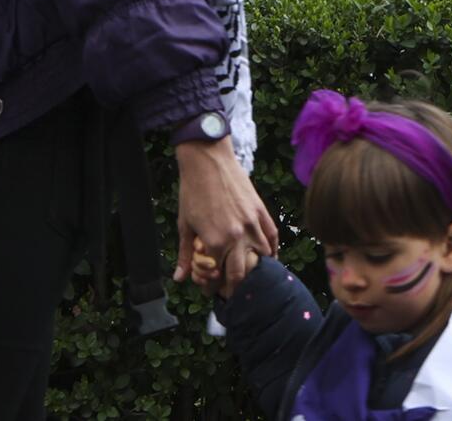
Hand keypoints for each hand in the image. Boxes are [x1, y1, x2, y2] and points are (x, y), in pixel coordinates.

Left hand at [174, 137, 277, 293]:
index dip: (211, 287)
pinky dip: (271, 251)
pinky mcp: (261, 212)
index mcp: (215, 242)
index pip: (217, 276)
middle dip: (235, 286)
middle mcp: (237, 237)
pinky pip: (272, 238)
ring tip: (249, 275)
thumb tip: (180, 278)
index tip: (209, 289)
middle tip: (230, 289)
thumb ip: (185, 254)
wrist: (208, 161)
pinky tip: (269, 258)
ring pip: (262, 258)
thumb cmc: (192, 191)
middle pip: (241, 274)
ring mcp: (252, 224)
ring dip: (255, 270)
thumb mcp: (185, 225)